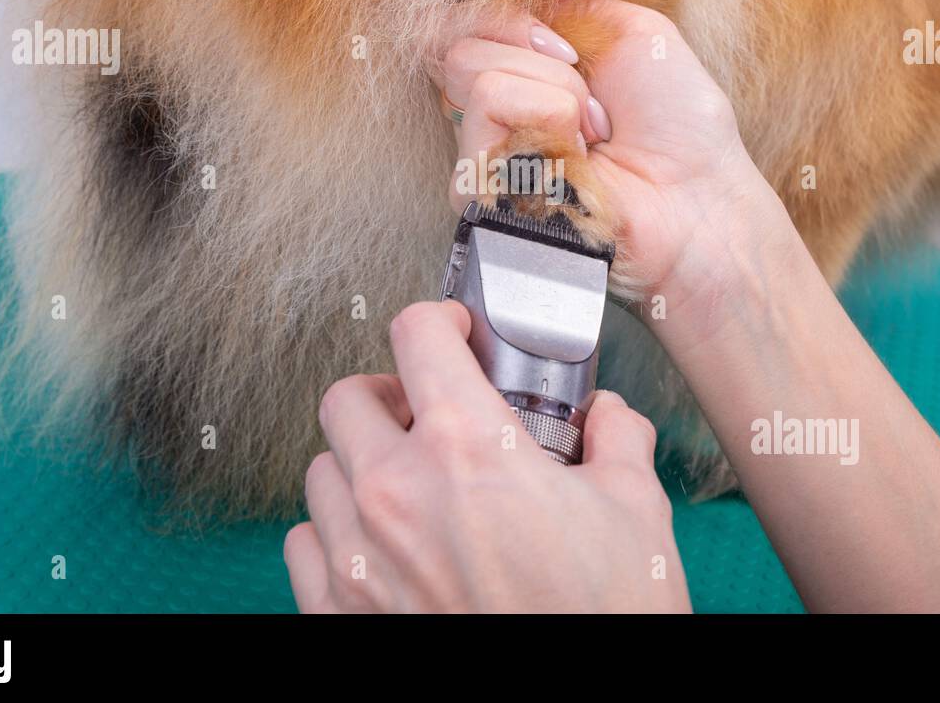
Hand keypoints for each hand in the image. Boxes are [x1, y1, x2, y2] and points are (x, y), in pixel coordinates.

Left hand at [284, 300, 690, 612]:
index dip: (438, 320)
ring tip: (406, 486)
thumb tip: (607, 417)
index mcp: (468, 448)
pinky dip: (334, 534)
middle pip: (347, 398)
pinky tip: (378, 546)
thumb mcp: (635, 512)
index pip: (416, 335)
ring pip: (320, 472)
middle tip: (425, 412)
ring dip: (359, 466)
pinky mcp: (338, 616)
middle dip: (389, 394)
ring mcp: (357, 559)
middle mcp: (395, 494)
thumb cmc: (604, 618)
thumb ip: (616, 441)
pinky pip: (303, 546)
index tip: (451, 333)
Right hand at [435, 0, 779, 306]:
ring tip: (594, 134)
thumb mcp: (629, 30)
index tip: (570, 46)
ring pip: (471, 66)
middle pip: (460, 35)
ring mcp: (481, 148)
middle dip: (541, 53)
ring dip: (555, 89)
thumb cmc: (678, 123)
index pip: (464, 16)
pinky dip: (546, 115)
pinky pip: (488, 103)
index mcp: (523, 71)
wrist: (698, 195)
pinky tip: (577, 159)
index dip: (510, 15)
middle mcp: (493, 110)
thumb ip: (560, 2)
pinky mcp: (479, 186)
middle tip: (594, 99)